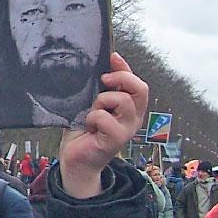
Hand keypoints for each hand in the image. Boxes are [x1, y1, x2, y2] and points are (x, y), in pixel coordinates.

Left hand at [58, 52, 147, 197]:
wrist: (75, 159)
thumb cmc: (83, 130)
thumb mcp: (93, 103)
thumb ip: (103, 87)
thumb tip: (110, 61)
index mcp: (129, 108)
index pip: (138, 83)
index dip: (126, 68)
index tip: (112, 58)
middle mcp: (132, 118)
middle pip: (141, 89)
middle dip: (121, 78)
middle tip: (104, 80)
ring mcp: (126, 130)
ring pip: (123, 101)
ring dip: (102, 100)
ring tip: (92, 111)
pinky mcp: (116, 140)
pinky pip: (105, 118)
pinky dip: (92, 117)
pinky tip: (88, 125)